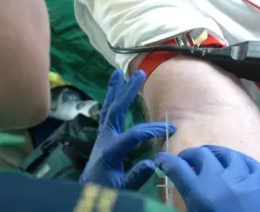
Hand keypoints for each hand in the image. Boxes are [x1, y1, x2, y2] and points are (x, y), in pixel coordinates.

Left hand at [79, 69, 176, 189]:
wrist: (88, 188)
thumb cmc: (106, 188)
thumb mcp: (122, 187)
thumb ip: (136, 176)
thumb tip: (153, 163)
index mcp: (111, 150)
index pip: (133, 134)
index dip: (152, 130)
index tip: (171, 128)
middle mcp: (105, 137)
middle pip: (116, 110)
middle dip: (128, 92)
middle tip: (139, 74)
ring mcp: (102, 133)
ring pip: (108, 107)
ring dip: (114, 89)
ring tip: (118, 72)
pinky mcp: (103, 133)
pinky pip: (107, 112)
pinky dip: (111, 98)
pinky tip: (114, 88)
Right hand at [155, 145, 259, 211]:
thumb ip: (188, 198)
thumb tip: (183, 186)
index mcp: (198, 192)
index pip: (176, 166)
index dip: (165, 160)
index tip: (161, 160)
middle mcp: (217, 178)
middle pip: (199, 154)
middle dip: (188, 155)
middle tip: (186, 162)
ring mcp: (241, 176)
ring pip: (224, 153)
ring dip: (213, 154)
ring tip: (210, 159)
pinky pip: (248, 161)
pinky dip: (238, 160)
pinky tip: (235, 163)